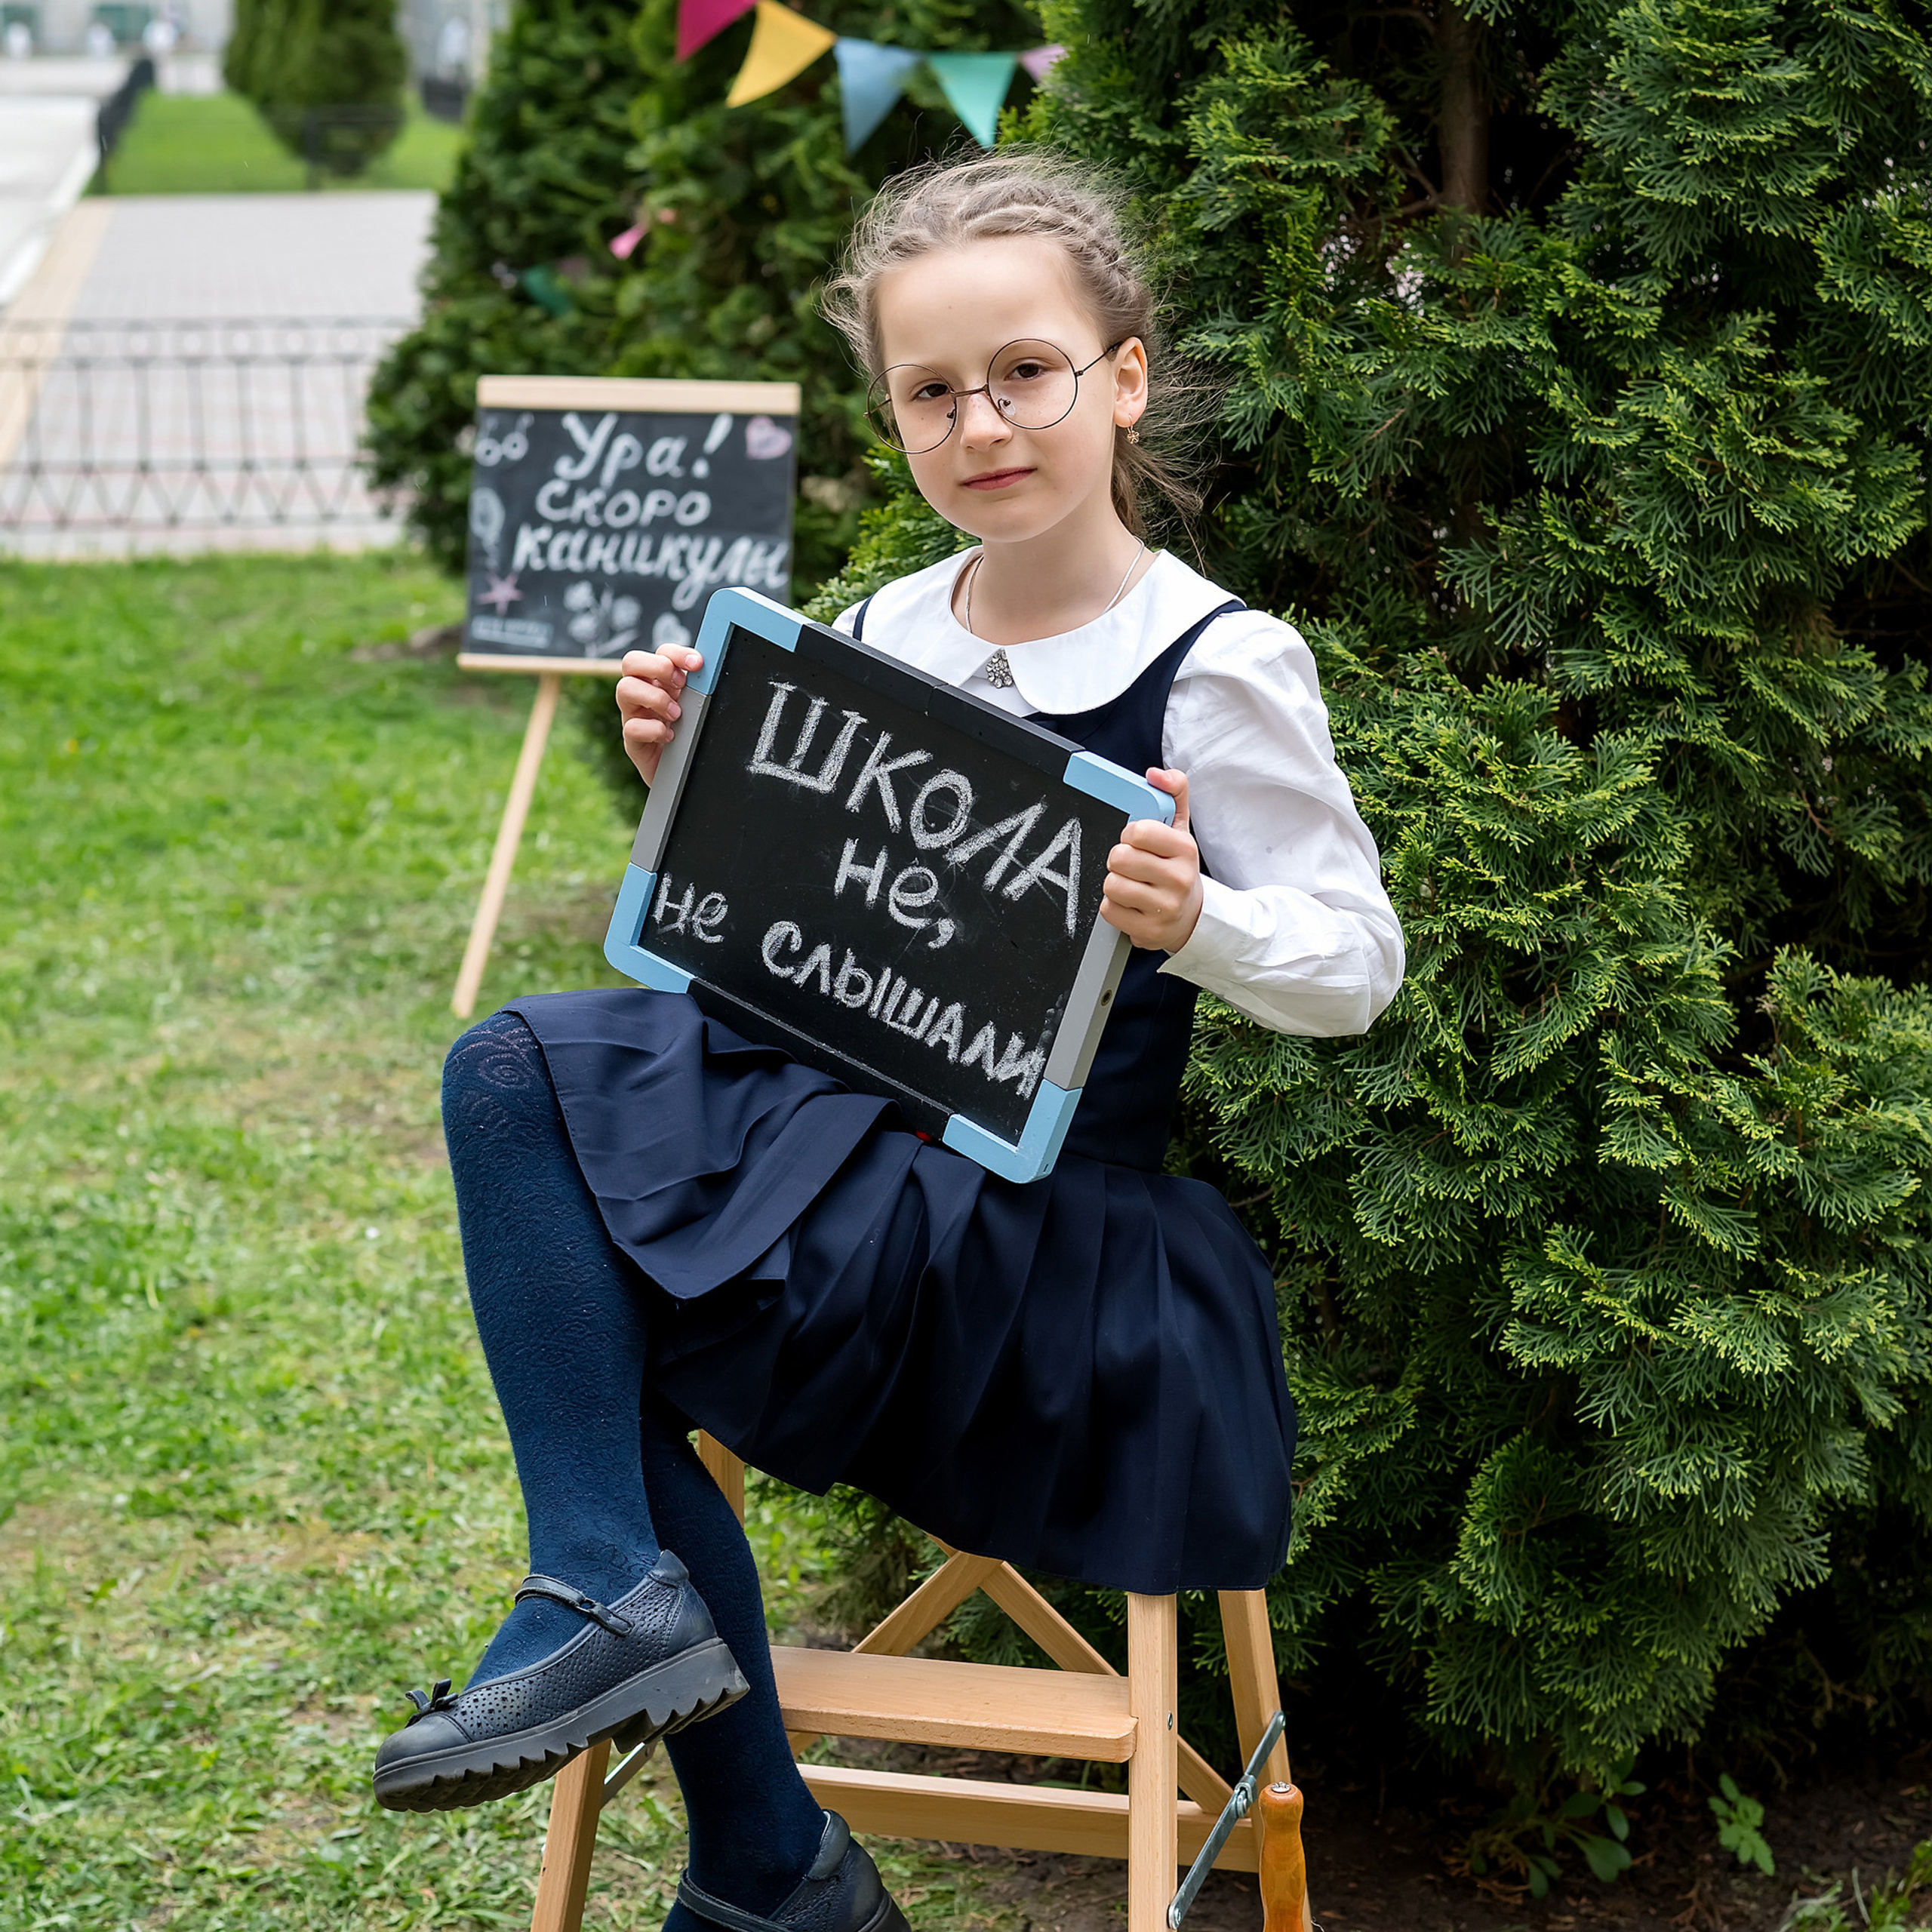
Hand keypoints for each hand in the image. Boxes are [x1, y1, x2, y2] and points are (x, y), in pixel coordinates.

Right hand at [616, 645, 703, 784]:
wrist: (684, 774)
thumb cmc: (690, 737)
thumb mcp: (696, 709)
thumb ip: (698, 689)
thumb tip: (709, 673)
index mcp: (660, 681)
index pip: (660, 653)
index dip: (677, 653)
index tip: (697, 664)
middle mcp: (642, 694)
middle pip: (631, 662)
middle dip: (658, 668)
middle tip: (680, 685)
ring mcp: (633, 716)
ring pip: (624, 689)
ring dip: (655, 698)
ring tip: (676, 714)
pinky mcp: (632, 741)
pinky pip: (631, 727)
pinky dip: (653, 730)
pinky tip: (669, 737)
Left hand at [1102, 768, 1202, 951]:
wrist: (1192, 916)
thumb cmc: (1177, 868)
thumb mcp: (1180, 829)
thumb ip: (1173, 793)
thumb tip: (1155, 774)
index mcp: (1185, 849)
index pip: (1139, 831)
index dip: (1129, 834)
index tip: (1136, 841)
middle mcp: (1178, 879)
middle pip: (1120, 858)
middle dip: (1119, 859)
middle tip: (1130, 865)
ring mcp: (1165, 908)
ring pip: (1112, 885)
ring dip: (1114, 883)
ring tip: (1131, 885)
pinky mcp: (1149, 931)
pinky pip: (1109, 910)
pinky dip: (1113, 907)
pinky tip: (1130, 904)